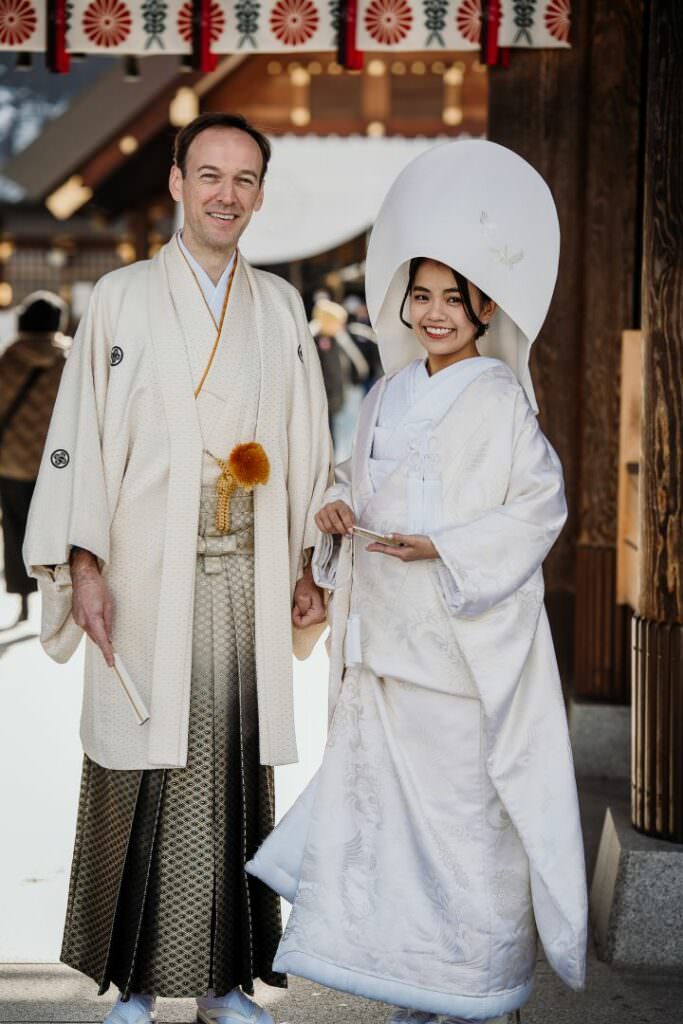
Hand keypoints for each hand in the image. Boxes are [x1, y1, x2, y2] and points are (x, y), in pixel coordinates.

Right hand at [70, 548, 113, 666]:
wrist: (82, 577)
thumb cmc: (97, 588)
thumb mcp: (109, 604)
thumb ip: (108, 622)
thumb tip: (109, 636)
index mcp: (92, 619)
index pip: (101, 641)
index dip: (107, 653)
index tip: (111, 663)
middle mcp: (83, 622)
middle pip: (96, 639)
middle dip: (104, 646)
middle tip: (114, 654)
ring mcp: (78, 620)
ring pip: (91, 633)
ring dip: (99, 636)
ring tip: (108, 639)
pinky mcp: (77, 617)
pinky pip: (87, 627)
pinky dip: (94, 629)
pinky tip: (99, 626)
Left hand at [292, 566, 325, 627]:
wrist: (313, 579)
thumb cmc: (308, 585)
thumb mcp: (300, 597)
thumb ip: (299, 610)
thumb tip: (296, 619)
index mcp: (317, 615)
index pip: (300, 624)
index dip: (295, 615)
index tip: (296, 606)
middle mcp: (320, 617)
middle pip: (303, 623)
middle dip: (298, 614)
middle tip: (299, 603)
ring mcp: (319, 616)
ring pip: (304, 620)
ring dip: (300, 612)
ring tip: (301, 603)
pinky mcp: (316, 613)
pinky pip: (306, 617)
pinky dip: (302, 612)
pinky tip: (303, 604)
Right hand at [315, 500, 354, 535]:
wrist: (334, 510)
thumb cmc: (342, 513)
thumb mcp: (350, 515)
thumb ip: (351, 522)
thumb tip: (350, 530)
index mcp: (339, 504)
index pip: (343, 513)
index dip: (347, 523)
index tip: (350, 530)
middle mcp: (329, 506)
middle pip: (335, 521)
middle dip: (341, 529)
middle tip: (345, 533)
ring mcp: (322, 511)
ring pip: (328, 526)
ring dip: (335, 531)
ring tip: (338, 531)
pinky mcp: (317, 516)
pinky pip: (322, 528)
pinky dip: (328, 532)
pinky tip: (332, 530)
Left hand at [366, 533, 438, 561]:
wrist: (439, 550)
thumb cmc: (427, 545)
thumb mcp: (413, 539)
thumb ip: (400, 537)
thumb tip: (388, 536)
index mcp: (402, 554)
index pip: (386, 550)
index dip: (376, 548)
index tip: (367, 547)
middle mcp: (403, 556)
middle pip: (388, 550)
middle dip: (379, 546)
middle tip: (370, 543)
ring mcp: (407, 555)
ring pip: (393, 549)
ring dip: (386, 545)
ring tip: (378, 541)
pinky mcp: (411, 553)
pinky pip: (399, 549)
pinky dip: (393, 545)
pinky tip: (392, 541)